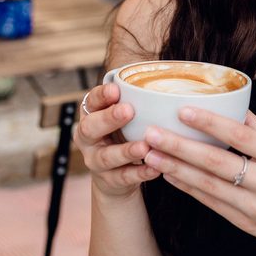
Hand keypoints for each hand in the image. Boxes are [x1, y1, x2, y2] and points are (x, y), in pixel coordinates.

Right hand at [74, 81, 160, 198]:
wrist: (116, 176)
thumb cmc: (125, 134)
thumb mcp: (126, 116)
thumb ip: (138, 100)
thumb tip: (168, 73)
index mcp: (91, 116)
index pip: (91, 102)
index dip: (101, 96)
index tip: (115, 89)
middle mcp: (87, 138)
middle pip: (90, 128)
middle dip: (108, 119)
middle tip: (128, 110)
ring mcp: (95, 161)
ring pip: (105, 157)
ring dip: (125, 151)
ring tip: (144, 147)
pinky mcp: (109, 181)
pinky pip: (123, 178)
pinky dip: (139, 173)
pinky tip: (155, 168)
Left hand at [142, 108, 255, 255]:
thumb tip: (235, 105)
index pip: (241, 137)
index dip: (210, 123)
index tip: (182, 110)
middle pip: (216, 163)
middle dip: (179, 148)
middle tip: (151, 133)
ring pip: (207, 186)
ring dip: (175, 169)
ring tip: (150, 154)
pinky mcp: (247, 226)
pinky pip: (212, 204)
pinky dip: (189, 188)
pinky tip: (171, 175)